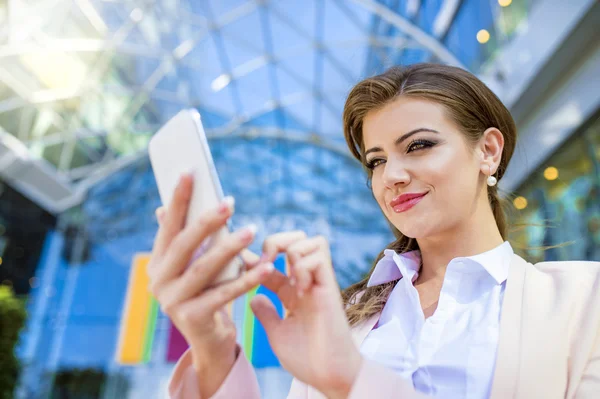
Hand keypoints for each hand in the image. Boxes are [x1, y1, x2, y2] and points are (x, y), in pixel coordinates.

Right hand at [147, 172, 273, 396]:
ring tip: (251, 231)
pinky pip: (224, 294)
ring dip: (229, 248)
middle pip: (183, 245)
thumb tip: (167, 204)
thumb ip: (187, 239)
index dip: (178, 199)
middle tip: (230, 202)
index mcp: (157, 263)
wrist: (209, 340)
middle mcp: (158, 281)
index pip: (167, 226)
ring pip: (203, 269)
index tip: (190, 171)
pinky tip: (266, 267)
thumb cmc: (205, 293)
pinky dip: (246, 279)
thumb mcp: (194, 264)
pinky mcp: (192, 319)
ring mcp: (172, 302)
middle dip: (206, 221)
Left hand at [250, 232, 362, 398]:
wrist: (329, 376)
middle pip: (297, 239)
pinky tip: (298, 289)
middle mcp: (306, 283)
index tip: (240, 262)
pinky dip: (303, 266)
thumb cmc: (307, 359)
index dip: (254, 258)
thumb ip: (267, 313)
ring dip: (291, 252)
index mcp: (292, 293)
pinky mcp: (330, 288)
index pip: (272, 262)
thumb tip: (253, 298)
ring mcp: (319, 284)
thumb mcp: (277, 333)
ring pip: (311, 241)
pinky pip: (319, 257)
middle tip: (264, 263)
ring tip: (284, 277)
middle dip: (276, 241)